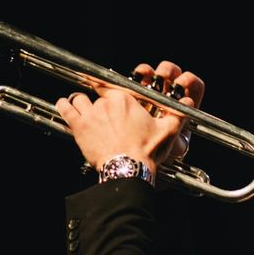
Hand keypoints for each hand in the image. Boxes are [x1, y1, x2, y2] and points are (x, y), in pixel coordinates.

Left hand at [55, 60, 203, 174]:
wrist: (128, 168)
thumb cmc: (146, 151)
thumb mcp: (166, 131)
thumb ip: (178, 114)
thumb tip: (189, 103)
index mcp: (126, 99)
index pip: (113, 86)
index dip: (109, 92)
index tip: (108, 96)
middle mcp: (107, 102)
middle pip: (98, 96)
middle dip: (99, 105)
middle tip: (102, 116)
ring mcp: (91, 113)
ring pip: (80, 99)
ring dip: (80, 104)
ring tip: (82, 111)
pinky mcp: (79, 125)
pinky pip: (66, 108)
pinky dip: (64, 106)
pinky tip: (64, 105)